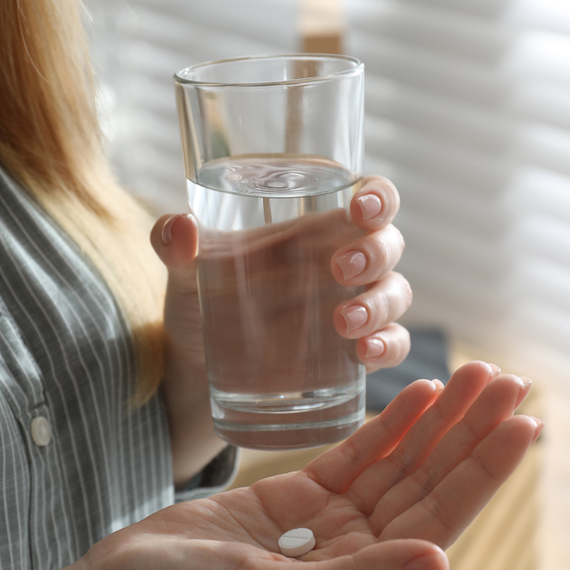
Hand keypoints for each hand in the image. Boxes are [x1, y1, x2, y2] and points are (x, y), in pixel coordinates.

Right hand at [81, 362, 539, 569]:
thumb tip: (440, 562)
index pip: (437, 523)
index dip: (481, 473)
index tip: (524, 425)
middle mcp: (355, 557)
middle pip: (427, 486)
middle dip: (470, 434)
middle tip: (511, 379)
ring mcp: (327, 528)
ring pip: (398, 466)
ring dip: (439, 422)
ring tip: (479, 373)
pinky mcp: (296, 500)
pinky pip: (356, 457)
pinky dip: (389, 426)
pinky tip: (421, 393)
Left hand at [152, 175, 411, 482]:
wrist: (195, 372)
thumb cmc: (201, 306)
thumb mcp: (184, 273)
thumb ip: (173, 245)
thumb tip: (179, 226)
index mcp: (314, 232)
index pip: (367, 201)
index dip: (378, 197)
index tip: (361, 206)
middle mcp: (344, 266)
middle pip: (388, 244)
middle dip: (376, 252)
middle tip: (341, 268)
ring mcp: (355, 311)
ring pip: (395, 295)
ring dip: (379, 304)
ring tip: (342, 322)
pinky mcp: (353, 357)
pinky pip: (392, 346)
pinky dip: (388, 347)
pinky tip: (364, 354)